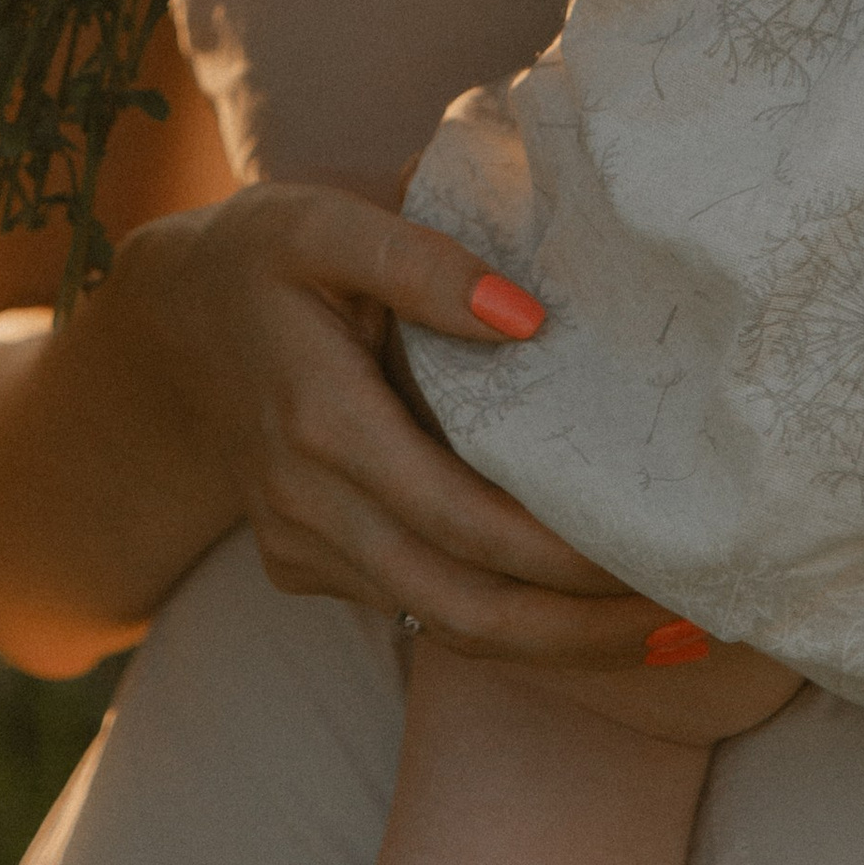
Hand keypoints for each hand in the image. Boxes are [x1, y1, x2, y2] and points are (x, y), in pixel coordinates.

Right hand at [121, 182, 671, 668]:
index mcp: (320, 421)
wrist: (169, 320)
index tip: (655, 556)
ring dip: (555, 643)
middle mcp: (308, 505)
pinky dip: (502, 621)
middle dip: (581, 633)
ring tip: (666, 633)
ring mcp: (303, 547)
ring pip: (443, 625)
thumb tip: (531, 315)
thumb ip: (422, 258)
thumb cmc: (265, 252)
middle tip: (694, 623)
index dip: (558, 557)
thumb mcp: (325, 221)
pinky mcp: (306, 565)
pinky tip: (580, 611)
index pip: (460, 520)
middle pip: (462, 608)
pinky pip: (415, 609)